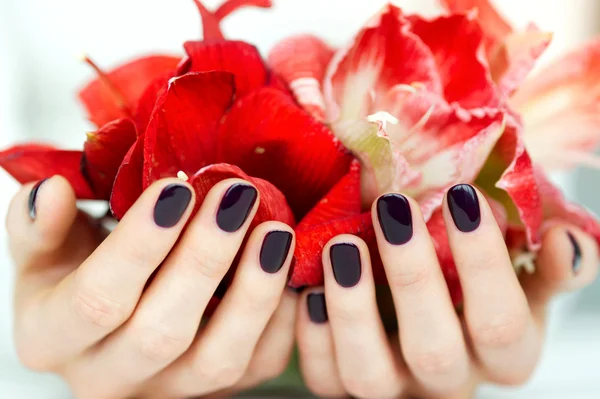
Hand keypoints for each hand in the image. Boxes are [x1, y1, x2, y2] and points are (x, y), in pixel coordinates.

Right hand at [8, 176, 295, 397]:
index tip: (176, 187)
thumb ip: (38, 225)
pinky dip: (283, 318)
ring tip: (275, 230)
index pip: (97, 299)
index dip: (139, 244)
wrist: (112, 312)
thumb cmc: (78, 271)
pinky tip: (289, 268)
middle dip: (204, 259)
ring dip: (254, 293)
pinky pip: (259, 365)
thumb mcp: (46, 247)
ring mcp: (168, 390)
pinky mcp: (216, 390)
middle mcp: (109, 378)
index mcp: (54, 339)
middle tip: (235, 196)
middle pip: (161, 334)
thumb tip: (51, 193)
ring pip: (218, 360)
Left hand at [296, 184, 598, 398]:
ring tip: (342, 246)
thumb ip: (549, 261)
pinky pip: (325, 378)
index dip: (483, 264)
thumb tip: (568, 240)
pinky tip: (308, 289)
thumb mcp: (522, 268)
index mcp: (504, 353)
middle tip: (393, 207)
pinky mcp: (345, 385)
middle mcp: (450, 380)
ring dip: (352, 311)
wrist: (434, 295)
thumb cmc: (478, 274)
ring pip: (369, 375)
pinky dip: (313, 335)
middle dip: (413, 276)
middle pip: (434, 350)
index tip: (461, 196)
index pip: (501, 322)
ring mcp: (395, 387)